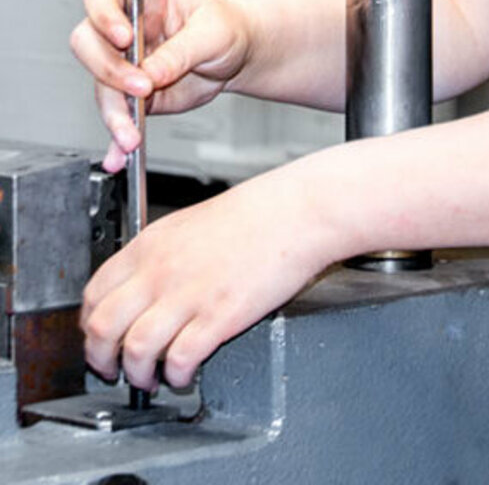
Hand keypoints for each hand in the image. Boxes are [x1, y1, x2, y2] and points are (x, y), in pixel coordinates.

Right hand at [70, 0, 251, 172]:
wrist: (238, 54)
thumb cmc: (225, 27)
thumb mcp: (212, 31)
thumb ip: (181, 50)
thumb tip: (152, 73)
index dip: (104, 15)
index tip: (124, 37)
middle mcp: (124, 30)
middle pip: (90, 45)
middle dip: (110, 70)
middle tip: (141, 87)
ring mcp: (125, 63)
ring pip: (102, 87)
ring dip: (113, 114)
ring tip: (132, 135)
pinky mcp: (131, 95)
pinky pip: (118, 116)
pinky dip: (116, 138)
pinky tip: (119, 154)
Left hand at [81, 161, 331, 389]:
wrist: (295, 211)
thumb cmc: (253, 214)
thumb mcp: (188, 223)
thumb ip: (159, 255)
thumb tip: (140, 289)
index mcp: (150, 245)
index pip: (94, 294)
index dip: (89, 326)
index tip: (100, 339)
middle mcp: (161, 270)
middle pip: (103, 327)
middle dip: (101, 359)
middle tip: (112, 370)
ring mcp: (189, 294)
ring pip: (135, 350)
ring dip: (137, 375)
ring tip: (150, 380)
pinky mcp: (219, 316)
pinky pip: (181, 359)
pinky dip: (177, 376)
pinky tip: (184, 374)